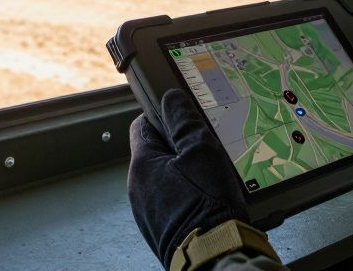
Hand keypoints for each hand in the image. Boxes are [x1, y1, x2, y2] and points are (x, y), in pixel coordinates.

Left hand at [128, 88, 247, 267]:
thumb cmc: (206, 205)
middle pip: (156, 153)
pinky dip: (188, 196)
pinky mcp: (162, 229)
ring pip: (165, 178)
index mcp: (142, 166)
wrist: (215, 256)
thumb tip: (171, 98)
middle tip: (205, 149)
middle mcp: (138, 190)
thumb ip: (183, 121)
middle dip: (180, 147)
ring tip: (211, 177)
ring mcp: (148, 212)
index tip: (183, 117)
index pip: (142, 125)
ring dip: (186, 173)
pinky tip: (209, 199)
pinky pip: (172, 201)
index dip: (163, 116)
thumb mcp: (201, 151)